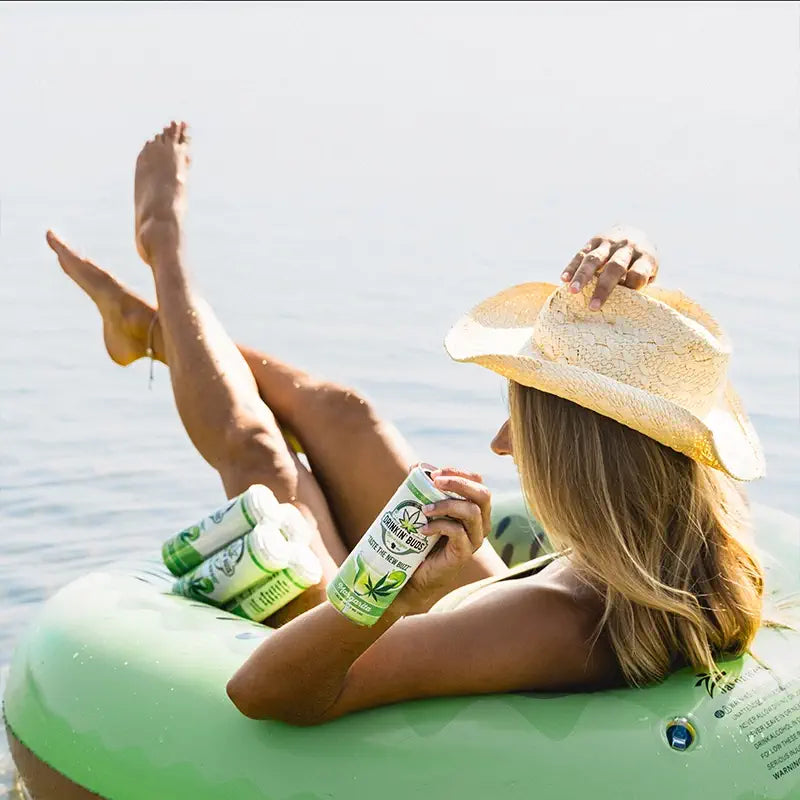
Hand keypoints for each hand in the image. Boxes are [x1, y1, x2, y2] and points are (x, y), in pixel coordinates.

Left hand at [398, 468, 490, 611]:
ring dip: (446, 505)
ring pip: (472, 512)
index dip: (459, 473)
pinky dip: (439, 525)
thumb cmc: (423, 538)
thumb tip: (417, 466)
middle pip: (483, 494)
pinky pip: (458, 533)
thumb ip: (424, 488)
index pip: (478, 483)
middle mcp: (481, 523)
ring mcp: (475, 539)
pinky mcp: (464, 553)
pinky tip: (423, 529)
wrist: (416, 574)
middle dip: (459, 483)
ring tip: (424, 509)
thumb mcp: (425, 509)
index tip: (436, 472)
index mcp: (475, 508)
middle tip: (434, 481)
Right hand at [560, 225, 658, 309]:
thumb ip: (638, 285)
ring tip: (573, 291)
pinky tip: (564, 279)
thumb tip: (622, 305)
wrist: (633, 232)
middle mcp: (627, 248)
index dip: (632, 285)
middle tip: (593, 307)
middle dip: (603, 287)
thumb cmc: (640, 263)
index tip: (625, 298)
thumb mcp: (648, 271)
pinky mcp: (595, 240)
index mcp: (645, 258)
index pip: (638, 273)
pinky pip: (581, 253)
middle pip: (614, 267)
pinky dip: (572, 267)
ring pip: (594, 259)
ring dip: (582, 276)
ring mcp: (610, 243)